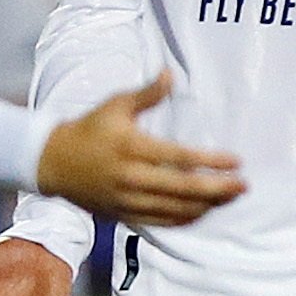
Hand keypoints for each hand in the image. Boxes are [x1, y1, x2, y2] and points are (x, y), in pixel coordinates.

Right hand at [37, 72, 245, 224]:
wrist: (52, 162)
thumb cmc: (89, 129)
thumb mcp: (115, 105)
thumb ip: (147, 94)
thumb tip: (171, 74)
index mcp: (132, 148)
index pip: (180, 158)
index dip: (211, 162)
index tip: (236, 161)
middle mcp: (131, 177)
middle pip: (182, 189)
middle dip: (217, 189)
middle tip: (243, 186)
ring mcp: (126, 200)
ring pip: (174, 209)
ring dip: (206, 206)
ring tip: (229, 199)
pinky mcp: (122, 214)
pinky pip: (160, 221)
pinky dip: (184, 219)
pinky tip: (202, 212)